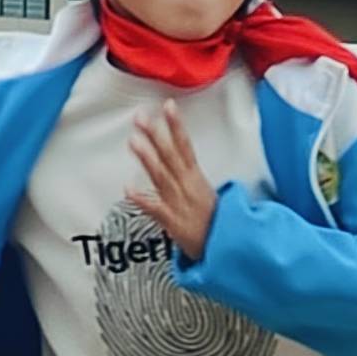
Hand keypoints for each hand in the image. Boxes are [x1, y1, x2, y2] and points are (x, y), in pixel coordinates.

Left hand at [126, 102, 218, 259]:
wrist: (228, 249)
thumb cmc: (218, 225)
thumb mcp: (209, 196)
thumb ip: (192, 180)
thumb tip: (185, 166)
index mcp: (197, 179)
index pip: (185, 146)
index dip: (176, 126)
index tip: (168, 107)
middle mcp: (187, 187)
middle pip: (171, 156)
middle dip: (156, 135)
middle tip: (141, 117)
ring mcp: (180, 203)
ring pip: (162, 176)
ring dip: (148, 158)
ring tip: (134, 141)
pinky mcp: (173, 222)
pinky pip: (155, 209)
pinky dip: (142, 199)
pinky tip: (128, 188)